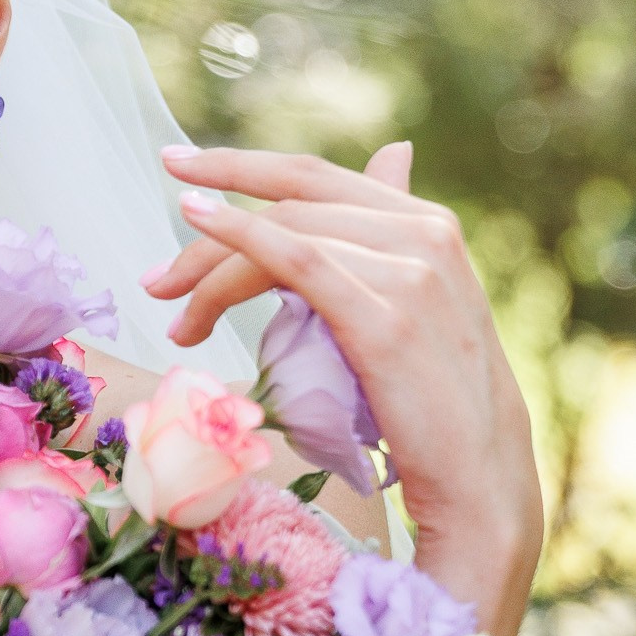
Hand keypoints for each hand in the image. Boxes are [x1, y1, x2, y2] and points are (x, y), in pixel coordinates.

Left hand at [143, 139, 542, 632]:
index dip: (240, 164)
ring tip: (168, 310)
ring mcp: (410, 272)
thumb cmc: (433, 407)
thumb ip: (389, 238)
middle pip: (290, 204)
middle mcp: (424, 233)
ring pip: (284, 236)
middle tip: (155, 277)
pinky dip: (240, 240)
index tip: (177, 166)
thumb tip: (391, 155)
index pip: (315, 178)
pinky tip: (199, 231)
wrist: (480, 481)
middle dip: (207, 230)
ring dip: (208, 268)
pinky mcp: (386, 320)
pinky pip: (298, 260)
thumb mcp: (412, 306)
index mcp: (428, 224)